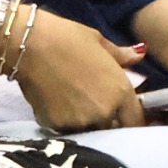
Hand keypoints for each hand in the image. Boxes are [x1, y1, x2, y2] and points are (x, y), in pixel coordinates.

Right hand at [17, 13, 145, 131]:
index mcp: (121, 91)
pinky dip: (60, 120)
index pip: (135, 120)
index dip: (129, 118)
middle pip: (111, 128)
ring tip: (69, 103)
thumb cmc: (66, 37)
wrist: (27, 44)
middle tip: (89, 104)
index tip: (121, 115)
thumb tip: (139, 54)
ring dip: (83, 122)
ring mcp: (79, 120)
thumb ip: (121, 56)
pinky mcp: (54, 124)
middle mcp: (104, 111)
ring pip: (87, 129)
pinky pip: (63, 128)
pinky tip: (52, 104)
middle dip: (104, 120)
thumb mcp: (98, 42)